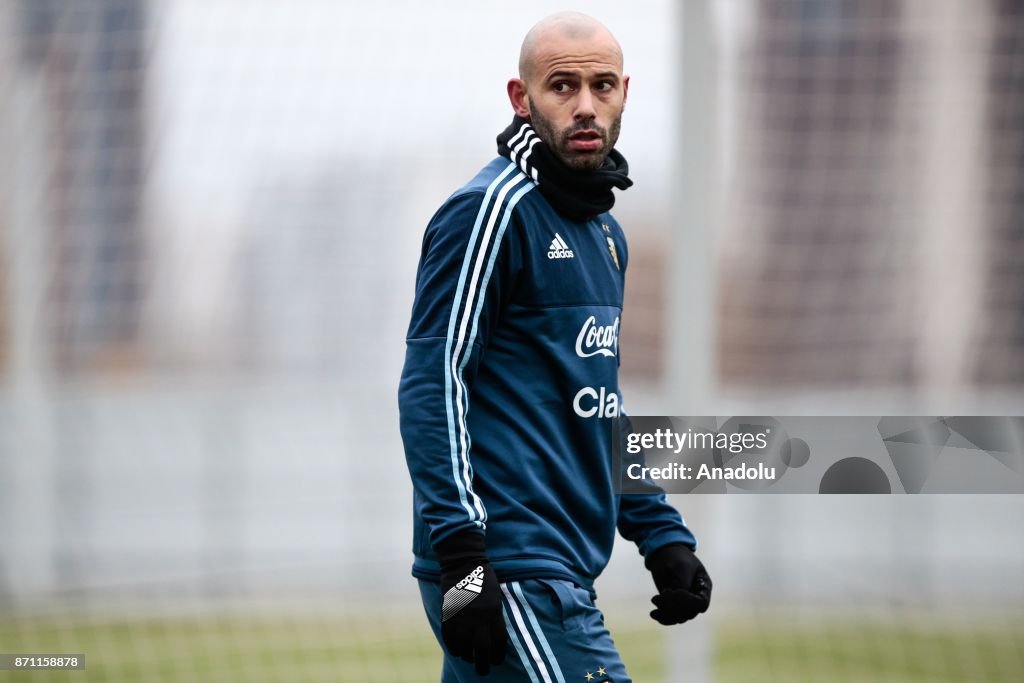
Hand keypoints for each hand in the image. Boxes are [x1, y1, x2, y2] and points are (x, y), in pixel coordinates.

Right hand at [436, 533, 506, 674]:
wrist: (463, 562)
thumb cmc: (484, 579)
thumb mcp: (496, 597)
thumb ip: (494, 616)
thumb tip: (493, 638)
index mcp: (494, 612)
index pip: (498, 641)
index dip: (498, 655)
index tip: (496, 661)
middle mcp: (478, 617)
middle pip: (481, 649)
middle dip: (482, 664)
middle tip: (483, 672)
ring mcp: (462, 616)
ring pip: (463, 646)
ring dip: (466, 656)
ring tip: (468, 659)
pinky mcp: (448, 613)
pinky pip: (449, 637)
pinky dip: (452, 647)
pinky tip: (456, 651)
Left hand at [645, 543, 711, 624]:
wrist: (663, 553)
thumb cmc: (675, 556)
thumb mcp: (680, 567)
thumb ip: (682, 584)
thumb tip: (678, 603)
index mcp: (704, 586)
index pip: (701, 604)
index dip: (687, 602)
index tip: (673, 591)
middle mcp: (696, 597)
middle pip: (689, 613)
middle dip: (672, 606)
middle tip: (659, 595)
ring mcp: (685, 602)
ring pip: (679, 617)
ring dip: (665, 613)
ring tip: (654, 600)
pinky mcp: (673, 604)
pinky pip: (671, 617)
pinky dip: (662, 618)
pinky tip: (653, 613)